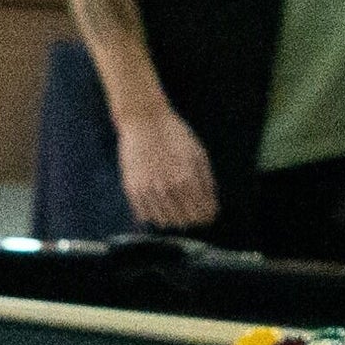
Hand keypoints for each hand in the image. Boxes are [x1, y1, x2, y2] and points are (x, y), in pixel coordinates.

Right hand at [115, 108, 220, 229]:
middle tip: (192, 210)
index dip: (208, 215)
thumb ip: (206, 182)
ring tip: (175, 206)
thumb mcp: (199, 154)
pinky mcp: (133, 191)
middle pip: (185, 222)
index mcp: (189, 180)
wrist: (144, 121)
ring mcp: (149, 192)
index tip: (208, 213)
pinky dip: (154, 215)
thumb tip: (211, 205)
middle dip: (192, 219)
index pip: (203, 214)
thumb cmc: (175, 135)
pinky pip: (145, 217)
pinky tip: (158, 204)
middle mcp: (169, 189)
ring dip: (173, 218)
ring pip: (165, 223)